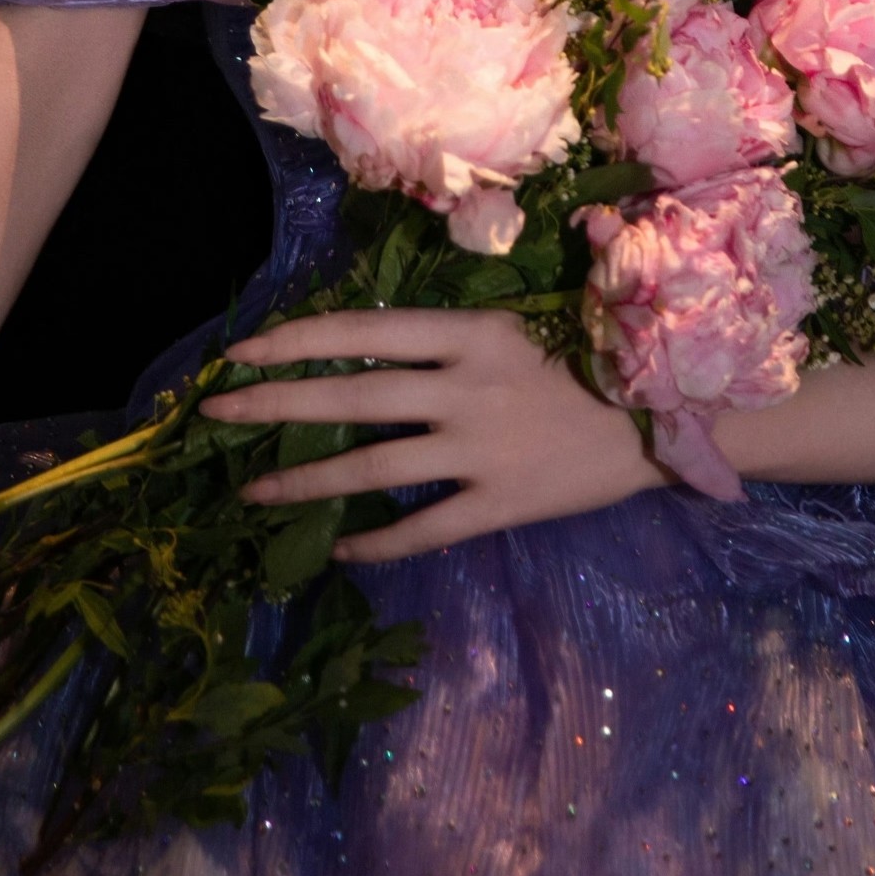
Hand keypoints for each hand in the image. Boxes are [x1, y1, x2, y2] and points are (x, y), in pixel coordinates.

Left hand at [199, 307, 666, 561]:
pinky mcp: (500, 504)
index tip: (241, 353)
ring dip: (305, 481)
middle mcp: (464, 387)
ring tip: (251, 493)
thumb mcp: (513, 328)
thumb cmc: (586, 361)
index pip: (362, 333)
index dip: (296, 342)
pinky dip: (377, 539)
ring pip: (373, 466)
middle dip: (274, 406)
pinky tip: (339, 547)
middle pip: (351, 397)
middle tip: (214, 415)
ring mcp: (480, 450)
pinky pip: (423, 528)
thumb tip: (368, 347)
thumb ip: (447, 339)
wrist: (661, 418)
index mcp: (467, 333)